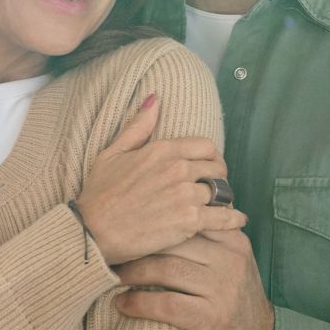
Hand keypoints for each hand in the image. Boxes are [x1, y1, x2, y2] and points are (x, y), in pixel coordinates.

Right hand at [75, 93, 246, 263]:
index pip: (206, 146)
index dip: (212, 157)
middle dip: (219, 178)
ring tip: (224, 205)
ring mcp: (185, 195)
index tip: (210, 167)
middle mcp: (178, 169)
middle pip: (218, 169)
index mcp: (163, 150)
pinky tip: (238, 220)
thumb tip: (154, 98)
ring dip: (224, 199)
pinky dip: (233, 219)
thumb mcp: (112, 153)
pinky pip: (223, 217)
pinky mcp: (188, 222)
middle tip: (216, 188)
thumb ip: (138, 126)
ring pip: (221, 192)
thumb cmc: (99, 194)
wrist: (91, 231)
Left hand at [115, 230, 275, 329]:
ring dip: (131, 273)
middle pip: (173, 240)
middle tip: (111, 249)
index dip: (153, 222)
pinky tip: (122, 305)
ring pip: (166, 269)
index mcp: (234, 240)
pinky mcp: (212, 319)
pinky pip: (166, 304)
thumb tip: (167, 214)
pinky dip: (138, 304)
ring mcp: (222, 289)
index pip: (188, 219)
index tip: (127, 226)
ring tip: (113, 276)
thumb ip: (210, 239)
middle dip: (138, 245)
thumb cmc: (236, 301)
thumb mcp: (233, 262)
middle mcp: (230, 260)